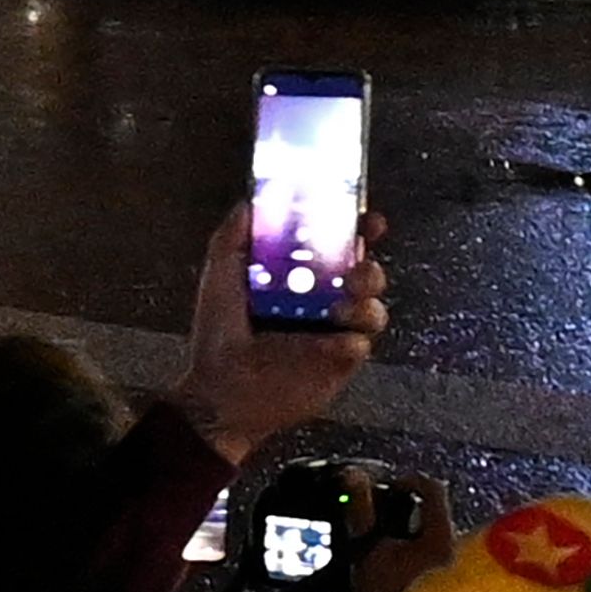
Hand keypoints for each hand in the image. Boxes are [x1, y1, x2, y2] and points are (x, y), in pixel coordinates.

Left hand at [167, 203, 388, 464]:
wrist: (219, 391)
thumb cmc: (218, 334)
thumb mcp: (220, 277)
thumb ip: (233, 237)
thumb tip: (249, 200)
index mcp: (301, 274)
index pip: (339, 244)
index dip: (359, 229)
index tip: (365, 218)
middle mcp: (323, 299)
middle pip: (366, 273)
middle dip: (371, 266)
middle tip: (357, 268)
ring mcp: (333, 332)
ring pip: (373, 308)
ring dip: (367, 302)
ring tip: (341, 307)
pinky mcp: (338, 363)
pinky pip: (360, 345)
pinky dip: (353, 340)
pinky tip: (336, 341)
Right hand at [350, 472, 453, 591]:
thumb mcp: (368, 552)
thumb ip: (361, 513)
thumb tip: (355, 478)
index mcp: (442, 533)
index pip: (432, 488)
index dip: (408, 480)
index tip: (390, 485)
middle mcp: (454, 549)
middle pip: (430, 517)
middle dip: (405, 517)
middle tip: (379, 522)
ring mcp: (451, 572)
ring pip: (429, 544)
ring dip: (407, 543)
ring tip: (383, 553)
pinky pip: (428, 567)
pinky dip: (411, 564)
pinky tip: (393, 576)